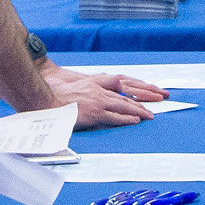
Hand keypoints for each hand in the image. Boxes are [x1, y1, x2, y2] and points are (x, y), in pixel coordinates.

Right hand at [45, 63, 169, 126]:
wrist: (47, 101)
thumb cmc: (58, 97)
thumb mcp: (76, 88)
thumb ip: (89, 90)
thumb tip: (97, 97)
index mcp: (95, 83)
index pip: (121, 84)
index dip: (135, 87)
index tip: (147, 89)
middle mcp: (99, 90)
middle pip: (126, 94)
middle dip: (143, 97)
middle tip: (156, 100)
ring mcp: (97, 102)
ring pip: (124, 105)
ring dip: (139, 110)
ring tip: (150, 114)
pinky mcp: (94, 113)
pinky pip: (115, 117)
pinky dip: (126, 119)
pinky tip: (135, 120)